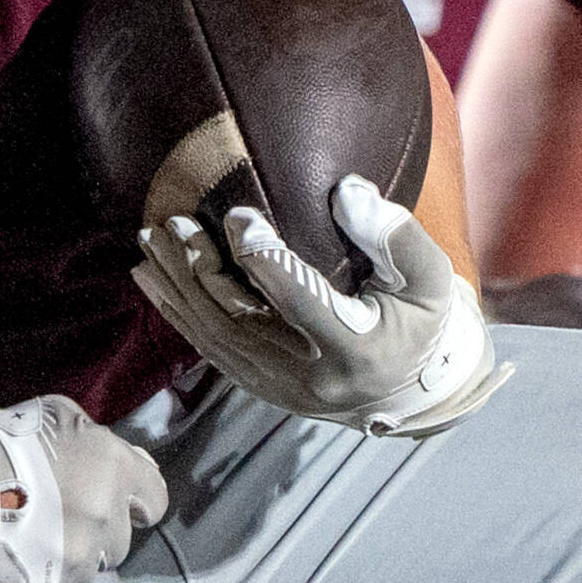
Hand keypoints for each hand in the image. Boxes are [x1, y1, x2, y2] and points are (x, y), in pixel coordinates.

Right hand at [0, 380, 165, 582]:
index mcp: (112, 471)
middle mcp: (103, 522)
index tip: (109, 497)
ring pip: (84, 573)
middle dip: (93, 531)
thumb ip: (96, 445)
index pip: (154, 500)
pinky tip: (12, 567)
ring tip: (26, 542)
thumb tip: (119, 467)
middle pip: (117, 541)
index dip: (133, 500)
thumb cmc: (0, 436)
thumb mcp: (60, 416)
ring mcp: (75, 566)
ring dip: (65, 561)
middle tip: (54, 516)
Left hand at [135, 174, 509, 437]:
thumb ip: (393, 234)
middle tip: (174, 223)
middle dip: (201, 270)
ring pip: (218, 338)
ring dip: (180, 288)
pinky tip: (156, 283)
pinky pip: (213, 352)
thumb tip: (345, 191)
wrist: (413, 388)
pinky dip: (180, 315)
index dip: (264, 259)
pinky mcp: (265, 390)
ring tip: (152, 243)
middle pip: (242, 322)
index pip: (301, 302)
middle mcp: (313, 378)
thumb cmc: (421, 320)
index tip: (237, 214)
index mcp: (358, 349)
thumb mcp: (429, 277)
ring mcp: (283, 390)